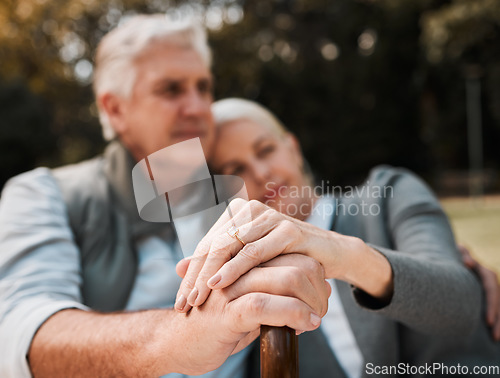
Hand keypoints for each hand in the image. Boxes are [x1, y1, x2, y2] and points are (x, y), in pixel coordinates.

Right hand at [172, 253, 329, 374]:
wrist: (175, 343)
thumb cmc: (214, 325)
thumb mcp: (245, 303)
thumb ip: (272, 292)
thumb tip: (316, 288)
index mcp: (244, 262)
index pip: (292, 254)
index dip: (313, 273)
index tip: (320, 295)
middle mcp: (239, 268)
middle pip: (295, 262)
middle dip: (316, 287)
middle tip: (321, 309)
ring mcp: (232, 287)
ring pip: (286, 278)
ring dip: (311, 300)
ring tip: (316, 318)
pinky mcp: (227, 310)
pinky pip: (266, 304)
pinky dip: (293, 313)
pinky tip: (304, 325)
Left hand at [174, 198, 335, 311]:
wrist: (330, 257)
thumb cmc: (286, 261)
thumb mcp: (248, 264)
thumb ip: (217, 263)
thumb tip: (178, 268)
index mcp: (238, 215)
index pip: (207, 244)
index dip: (191, 272)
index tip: (180, 300)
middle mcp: (250, 211)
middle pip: (214, 245)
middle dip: (196, 277)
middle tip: (184, 304)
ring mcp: (269, 217)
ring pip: (229, 247)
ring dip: (209, 275)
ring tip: (196, 299)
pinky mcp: (287, 230)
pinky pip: (254, 251)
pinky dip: (234, 269)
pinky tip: (219, 284)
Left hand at [458, 245, 499, 339]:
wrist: (460, 260)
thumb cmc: (458, 258)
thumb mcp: (461, 256)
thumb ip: (464, 256)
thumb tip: (467, 262)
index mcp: (487, 275)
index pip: (492, 292)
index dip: (491, 307)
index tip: (488, 321)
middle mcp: (493, 284)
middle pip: (499, 303)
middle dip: (498, 320)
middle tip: (494, 336)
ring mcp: (494, 292)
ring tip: (496, 339)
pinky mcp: (491, 299)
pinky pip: (497, 311)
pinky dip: (498, 322)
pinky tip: (495, 336)